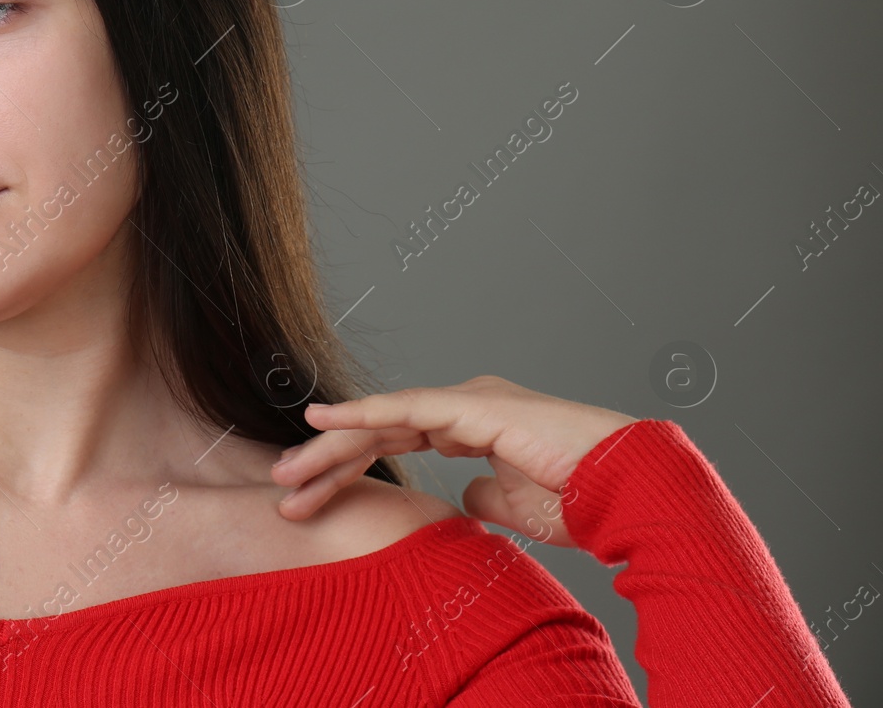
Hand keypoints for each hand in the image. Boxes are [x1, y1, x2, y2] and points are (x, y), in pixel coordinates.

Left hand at [270, 375, 637, 546]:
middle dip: (327, 460)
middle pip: (379, 431)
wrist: (628, 491)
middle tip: (282, 484)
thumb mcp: (513, 508)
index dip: (349, 466)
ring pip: (382, 421)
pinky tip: (323, 423)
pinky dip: (362, 415)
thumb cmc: (582, 499)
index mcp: (471, 425)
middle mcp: (463, 406)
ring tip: (286, 469)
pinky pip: (406, 410)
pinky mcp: (473, 405)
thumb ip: (481, 498)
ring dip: (332, 447)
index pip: (395, 442)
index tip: (307, 493)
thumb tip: (460, 500)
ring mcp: (467, 401)